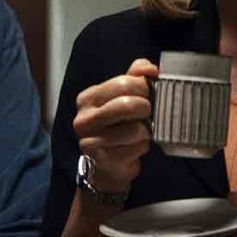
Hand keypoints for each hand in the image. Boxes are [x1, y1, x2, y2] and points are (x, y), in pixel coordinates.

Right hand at [73, 58, 157, 193]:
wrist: (106, 167)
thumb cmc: (116, 128)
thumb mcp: (121, 98)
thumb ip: (134, 77)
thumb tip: (151, 68)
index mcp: (88, 98)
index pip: (122, 83)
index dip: (144, 87)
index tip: (151, 92)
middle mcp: (84, 118)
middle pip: (127, 104)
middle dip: (147, 107)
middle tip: (150, 111)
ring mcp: (91, 141)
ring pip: (133, 129)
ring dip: (146, 129)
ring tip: (144, 129)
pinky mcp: (103, 161)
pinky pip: (135, 148)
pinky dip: (143, 146)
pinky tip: (137, 146)